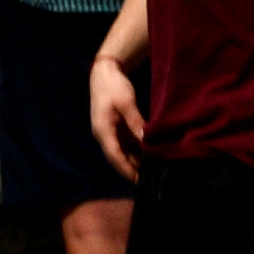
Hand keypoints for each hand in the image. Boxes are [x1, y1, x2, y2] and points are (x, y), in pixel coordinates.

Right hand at [87, 55, 146, 181]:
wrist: (104, 72)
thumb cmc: (113, 86)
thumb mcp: (126, 102)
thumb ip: (135, 121)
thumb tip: (146, 139)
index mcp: (103, 131)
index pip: (115, 156)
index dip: (126, 170)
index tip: (139, 181)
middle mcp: (104, 135)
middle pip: (117, 158)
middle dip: (131, 170)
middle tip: (148, 181)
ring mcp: (108, 132)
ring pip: (121, 152)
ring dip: (133, 161)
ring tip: (150, 172)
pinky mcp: (114, 127)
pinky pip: (124, 143)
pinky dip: (134, 150)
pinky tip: (147, 155)